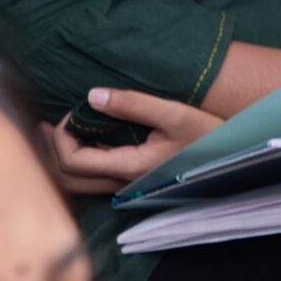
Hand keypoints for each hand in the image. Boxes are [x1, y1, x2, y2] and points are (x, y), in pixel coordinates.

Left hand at [47, 88, 222, 195]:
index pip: (72, 160)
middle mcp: (123, 182)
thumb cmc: (209, 136)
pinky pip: (94, 177)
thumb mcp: (175, 114)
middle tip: (46, 123)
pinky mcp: (134, 180)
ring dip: (63, 156)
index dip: (61, 135)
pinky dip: (80, 158)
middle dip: (51, 150)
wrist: (233, 158)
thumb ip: (133, 104)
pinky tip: (87, 138)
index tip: (74, 110)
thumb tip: (92, 96)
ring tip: (60, 130)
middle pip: (67, 178)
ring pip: (78, 182)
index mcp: (130, 167)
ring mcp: (128, 185)